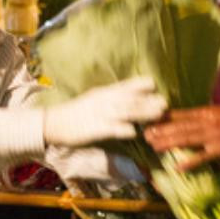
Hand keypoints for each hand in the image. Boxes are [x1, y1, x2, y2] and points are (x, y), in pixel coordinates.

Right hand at [43, 76, 166, 147]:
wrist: (54, 122)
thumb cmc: (76, 112)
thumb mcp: (95, 99)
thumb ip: (113, 99)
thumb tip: (131, 100)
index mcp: (105, 92)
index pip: (126, 85)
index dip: (141, 85)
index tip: (155, 86)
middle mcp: (105, 101)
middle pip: (131, 99)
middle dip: (149, 101)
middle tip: (165, 103)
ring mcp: (101, 114)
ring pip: (126, 112)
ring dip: (144, 113)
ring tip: (159, 114)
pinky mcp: (95, 129)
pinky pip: (112, 129)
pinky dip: (124, 130)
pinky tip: (135, 132)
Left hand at [143, 106, 219, 169]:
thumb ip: (206, 117)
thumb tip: (188, 119)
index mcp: (208, 112)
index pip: (181, 114)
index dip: (164, 118)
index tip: (149, 121)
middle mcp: (209, 121)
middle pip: (180, 126)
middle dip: (161, 131)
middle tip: (145, 135)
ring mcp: (215, 136)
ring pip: (187, 139)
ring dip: (169, 143)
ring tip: (154, 147)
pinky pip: (203, 157)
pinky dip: (190, 162)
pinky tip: (178, 167)